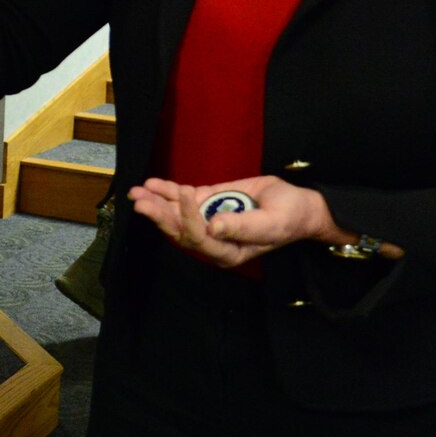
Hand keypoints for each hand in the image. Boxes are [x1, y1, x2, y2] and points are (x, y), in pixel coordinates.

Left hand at [126, 174, 344, 267]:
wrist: (299, 205)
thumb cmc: (289, 217)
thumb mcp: (271, 223)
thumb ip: (243, 226)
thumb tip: (213, 227)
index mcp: (227, 252)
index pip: (198, 238)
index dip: (188, 217)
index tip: (187, 193)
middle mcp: (213, 239)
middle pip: (179, 230)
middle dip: (159, 215)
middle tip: (140, 202)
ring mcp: (208, 219)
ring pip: (177, 214)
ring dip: (156, 202)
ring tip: (136, 192)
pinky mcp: (209, 203)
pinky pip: (184, 199)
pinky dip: (167, 191)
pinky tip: (152, 184)